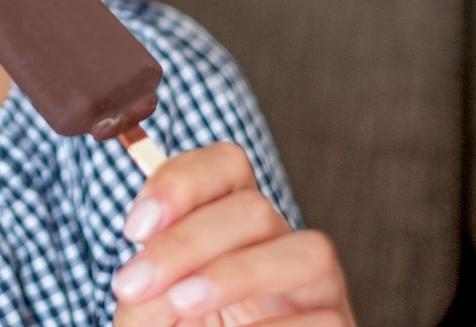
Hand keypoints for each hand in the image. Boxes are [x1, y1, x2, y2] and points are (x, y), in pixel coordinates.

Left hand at [111, 142, 353, 326]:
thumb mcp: (152, 311)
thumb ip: (145, 287)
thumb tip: (143, 281)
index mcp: (234, 222)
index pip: (226, 165)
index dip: (182, 181)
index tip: (134, 227)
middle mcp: (281, 242)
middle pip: (254, 208)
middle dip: (187, 242)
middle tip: (134, 284)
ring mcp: (319, 286)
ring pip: (308, 251)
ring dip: (236, 274)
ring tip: (182, 302)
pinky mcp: (341, 325)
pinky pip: (322, 319)